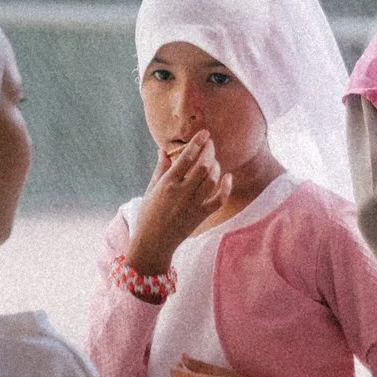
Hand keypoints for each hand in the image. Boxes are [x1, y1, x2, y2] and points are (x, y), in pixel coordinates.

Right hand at [124, 130, 228, 274]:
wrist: (153, 243)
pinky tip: (228, 177)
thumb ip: (161, 168)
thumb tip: (164, 149)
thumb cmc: (148, 214)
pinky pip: (219, 200)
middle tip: (210, 143)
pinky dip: (226, 187)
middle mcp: (181, 193)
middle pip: (203, 166)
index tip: (204, 133)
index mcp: (167, 184)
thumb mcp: (151, 189)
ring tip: (213, 159)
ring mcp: (193, 205)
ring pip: (212, 180)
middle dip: (210, 151)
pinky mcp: (201, 216)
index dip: (197, 143)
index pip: (185, 158)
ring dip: (216, 166)